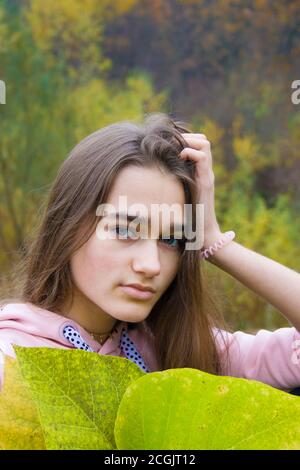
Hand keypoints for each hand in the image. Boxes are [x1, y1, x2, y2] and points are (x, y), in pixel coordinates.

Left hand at [179, 133, 221, 247]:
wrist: (203, 233)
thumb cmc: (187, 217)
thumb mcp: (176, 195)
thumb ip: (170, 185)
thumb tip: (149, 179)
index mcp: (198, 172)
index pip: (198, 144)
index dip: (185, 139)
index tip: (169, 144)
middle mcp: (205, 171)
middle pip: (203, 139)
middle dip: (187, 137)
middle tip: (172, 145)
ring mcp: (207, 175)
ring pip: (205, 144)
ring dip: (189, 142)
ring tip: (177, 150)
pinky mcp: (206, 182)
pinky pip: (203, 158)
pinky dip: (190, 152)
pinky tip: (180, 158)